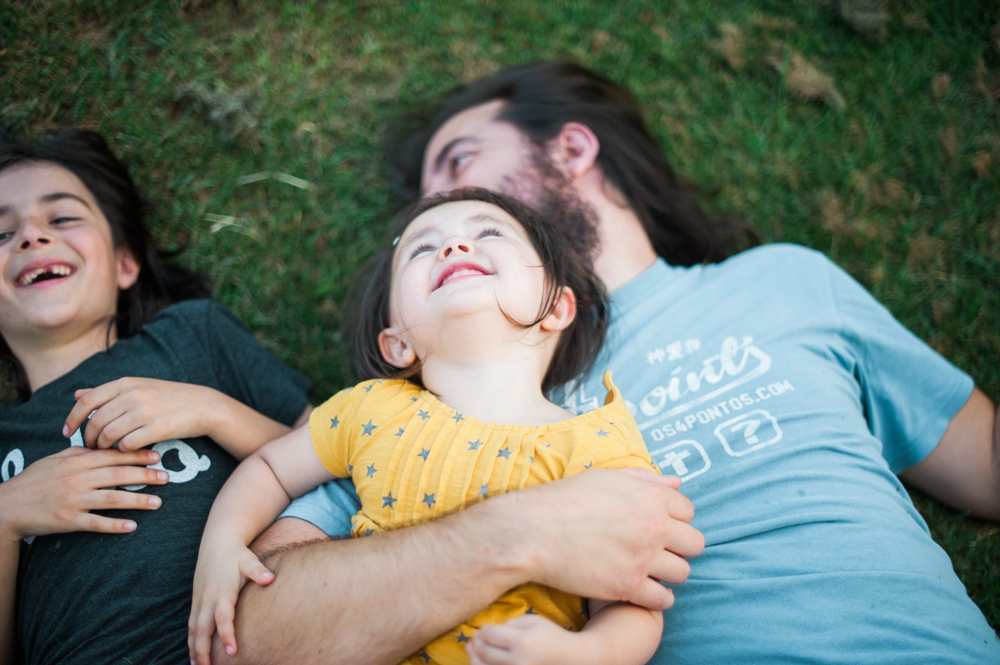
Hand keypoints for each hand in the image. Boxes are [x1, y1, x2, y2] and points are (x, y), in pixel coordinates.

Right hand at [0, 447, 166, 541]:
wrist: (7, 506)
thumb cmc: (34, 480)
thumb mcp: (56, 460)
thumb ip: (81, 452)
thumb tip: (105, 445)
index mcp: (76, 462)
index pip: (112, 456)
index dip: (136, 456)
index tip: (156, 457)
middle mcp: (76, 479)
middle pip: (117, 475)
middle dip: (144, 476)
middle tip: (166, 477)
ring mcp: (72, 500)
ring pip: (111, 499)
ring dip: (137, 501)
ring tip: (158, 502)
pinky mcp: (67, 521)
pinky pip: (95, 523)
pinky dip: (114, 525)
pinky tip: (132, 526)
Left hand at [63, 377, 217, 450]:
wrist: (203, 405)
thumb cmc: (168, 397)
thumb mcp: (138, 386)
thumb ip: (107, 392)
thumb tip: (77, 394)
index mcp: (126, 383)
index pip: (87, 401)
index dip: (73, 418)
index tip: (68, 432)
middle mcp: (134, 395)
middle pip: (96, 421)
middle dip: (89, 438)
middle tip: (90, 446)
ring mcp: (146, 411)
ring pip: (109, 435)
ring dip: (104, 447)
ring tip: (107, 450)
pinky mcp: (158, 428)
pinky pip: (128, 445)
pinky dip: (122, 451)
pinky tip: (127, 450)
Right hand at [189, 544, 274, 664]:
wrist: (217, 543)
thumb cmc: (237, 555)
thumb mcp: (249, 560)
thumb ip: (258, 571)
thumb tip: (270, 578)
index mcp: (222, 592)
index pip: (223, 617)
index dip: (227, 634)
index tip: (232, 651)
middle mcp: (208, 599)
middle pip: (203, 629)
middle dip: (203, 650)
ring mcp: (200, 601)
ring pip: (194, 629)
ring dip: (194, 649)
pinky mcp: (196, 601)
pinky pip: (191, 624)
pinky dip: (191, 640)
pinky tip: (193, 653)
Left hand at [467, 615, 578, 664]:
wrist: (570, 659)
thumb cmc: (550, 636)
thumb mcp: (532, 621)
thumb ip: (507, 624)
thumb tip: (481, 635)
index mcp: (523, 642)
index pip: (489, 635)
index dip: (482, 630)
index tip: (484, 629)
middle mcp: (519, 662)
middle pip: (484, 652)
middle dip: (477, 643)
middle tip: (478, 638)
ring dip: (476, 657)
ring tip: (475, 649)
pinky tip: (482, 661)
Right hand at [490, 468, 703, 609]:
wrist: (532, 531)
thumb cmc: (564, 500)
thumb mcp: (606, 477)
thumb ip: (645, 479)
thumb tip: (677, 482)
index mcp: (651, 496)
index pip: (688, 511)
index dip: (673, 520)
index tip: (657, 527)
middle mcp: (654, 526)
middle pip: (694, 544)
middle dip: (678, 547)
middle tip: (656, 551)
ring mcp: (643, 558)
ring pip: (682, 573)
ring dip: (667, 573)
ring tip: (646, 570)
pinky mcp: (629, 586)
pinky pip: (663, 599)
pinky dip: (654, 597)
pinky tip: (638, 589)